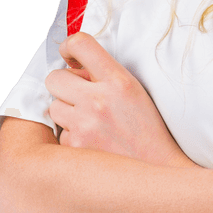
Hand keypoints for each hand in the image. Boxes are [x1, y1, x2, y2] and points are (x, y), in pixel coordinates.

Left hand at [45, 31, 193, 167]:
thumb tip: (72, 66)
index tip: (71, 57)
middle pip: (54, 77)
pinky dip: (72, 138)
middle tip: (81, 96)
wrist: (159, 169)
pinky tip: (94, 142)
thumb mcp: (136, 91)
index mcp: (119, 81)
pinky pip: (59, 134)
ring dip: (67, 113)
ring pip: (53, 107)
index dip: (69, 46)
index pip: (81, 43)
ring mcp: (85, 125)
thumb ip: (105, 75)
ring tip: (92, 123)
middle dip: (64, 86)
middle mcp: (99, 100)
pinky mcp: (76, 147)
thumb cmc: (148, 129)